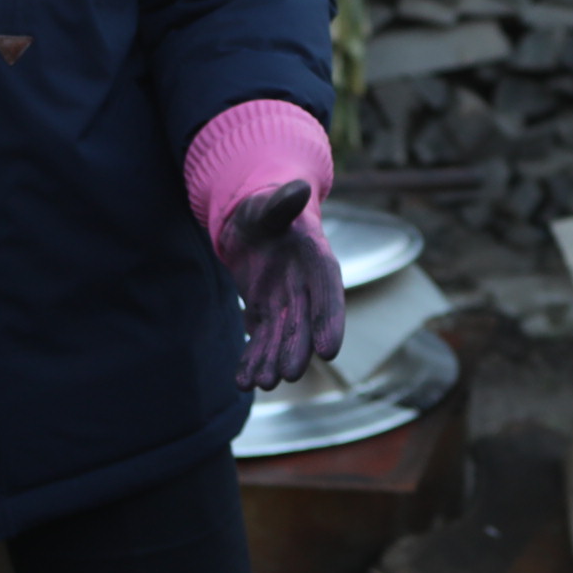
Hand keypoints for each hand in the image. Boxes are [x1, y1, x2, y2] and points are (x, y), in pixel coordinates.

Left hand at [215, 178, 346, 390]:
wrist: (253, 224)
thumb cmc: (265, 209)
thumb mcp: (270, 203)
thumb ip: (283, 201)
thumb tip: (299, 188)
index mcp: (317, 259)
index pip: (328, 292)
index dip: (329, 321)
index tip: (329, 351)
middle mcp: (306, 287)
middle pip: (305, 322)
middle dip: (297, 349)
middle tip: (289, 375)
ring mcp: (286, 303)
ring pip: (282, 337)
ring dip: (273, 361)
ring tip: (262, 384)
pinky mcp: (265, 313)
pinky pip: (261, 339)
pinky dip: (253, 359)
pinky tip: (243, 381)